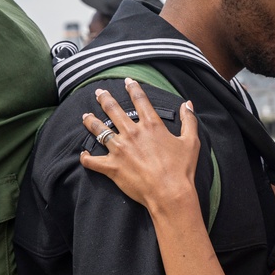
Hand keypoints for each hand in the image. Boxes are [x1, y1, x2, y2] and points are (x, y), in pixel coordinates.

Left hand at [80, 79, 199, 212]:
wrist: (170, 193)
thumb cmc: (182, 169)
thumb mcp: (191, 142)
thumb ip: (189, 120)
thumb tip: (188, 104)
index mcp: (151, 126)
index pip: (140, 101)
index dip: (133, 88)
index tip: (127, 81)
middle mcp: (133, 133)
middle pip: (113, 110)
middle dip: (104, 99)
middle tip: (99, 93)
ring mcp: (120, 149)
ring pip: (99, 130)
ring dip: (90, 121)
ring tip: (85, 116)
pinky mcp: (112, 167)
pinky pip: (92, 161)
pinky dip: (86, 158)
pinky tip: (83, 154)